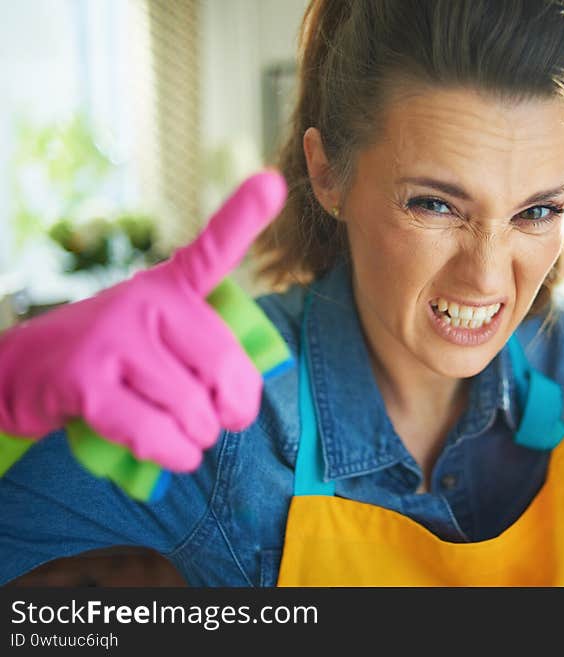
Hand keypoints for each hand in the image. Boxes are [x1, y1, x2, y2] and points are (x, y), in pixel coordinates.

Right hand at [0, 170, 286, 471]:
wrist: (22, 372)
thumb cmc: (112, 360)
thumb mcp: (158, 340)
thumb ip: (202, 357)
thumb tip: (237, 409)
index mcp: (169, 287)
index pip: (212, 250)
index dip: (243, 215)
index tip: (272, 182)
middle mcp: (144, 301)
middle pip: (221, 363)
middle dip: (234, 408)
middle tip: (225, 421)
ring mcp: (113, 337)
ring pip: (190, 406)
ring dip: (199, 438)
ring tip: (188, 437)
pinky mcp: (86, 380)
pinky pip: (153, 431)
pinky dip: (173, 454)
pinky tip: (175, 454)